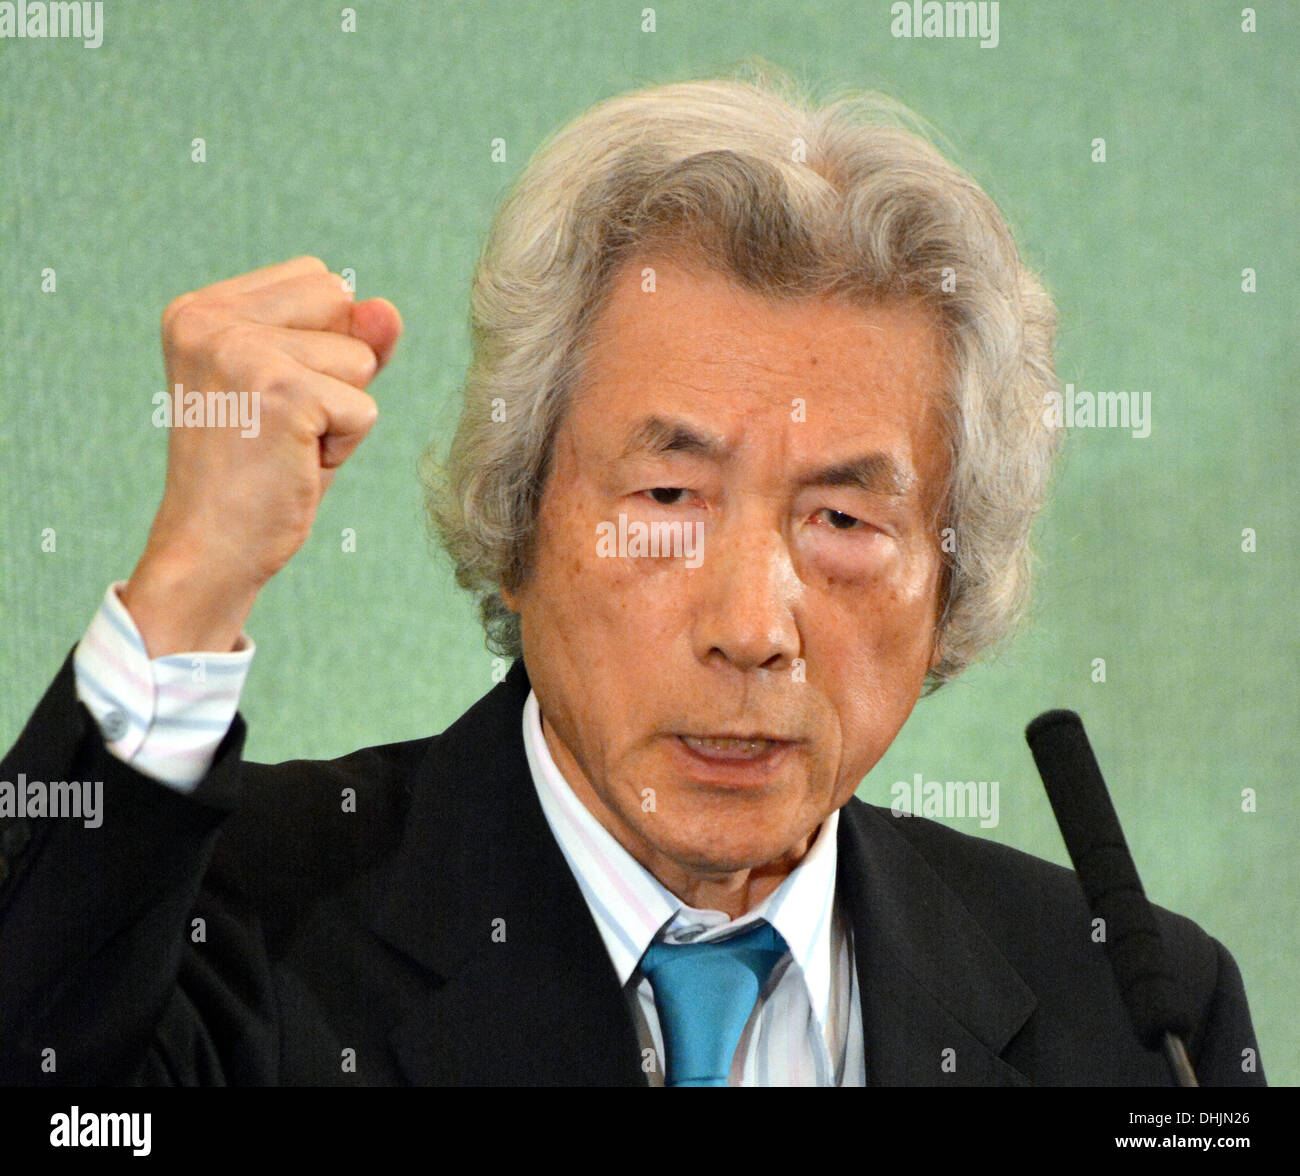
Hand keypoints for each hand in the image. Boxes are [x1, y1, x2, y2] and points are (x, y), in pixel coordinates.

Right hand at [121, 256, 401, 654]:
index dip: (321, 345)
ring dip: (341, 413)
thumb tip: (388, 309)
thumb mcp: (304, 389)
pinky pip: (366, 407)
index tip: (272, 398)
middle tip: (283, 424)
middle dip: (336, 371)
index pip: (318, 280)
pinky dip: (346, 446)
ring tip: (286, 446)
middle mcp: (210, 319)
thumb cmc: (258, 473)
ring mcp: (242, 351)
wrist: (211, 549)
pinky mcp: (283, 392)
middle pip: (342, 302)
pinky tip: (295, 465)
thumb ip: (348, 339)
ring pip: (360, 358)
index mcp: (200, 309)